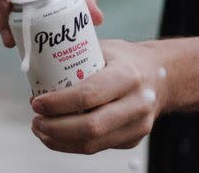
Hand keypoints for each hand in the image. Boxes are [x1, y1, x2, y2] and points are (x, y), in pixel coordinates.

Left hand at [29, 39, 167, 153]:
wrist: (162, 76)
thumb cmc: (127, 60)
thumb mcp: (104, 49)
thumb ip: (75, 60)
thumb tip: (38, 77)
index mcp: (127, 75)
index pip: (88, 95)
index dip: (58, 103)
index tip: (37, 102)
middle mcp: (137, 102)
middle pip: (91, 127)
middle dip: (55, 128)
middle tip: (36, 121)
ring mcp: (138, 124)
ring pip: (92, 144)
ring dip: (60, 141)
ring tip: (41, 129)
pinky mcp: (133, 139)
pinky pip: (98, 148)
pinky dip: (72, 144)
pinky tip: (58, 134)